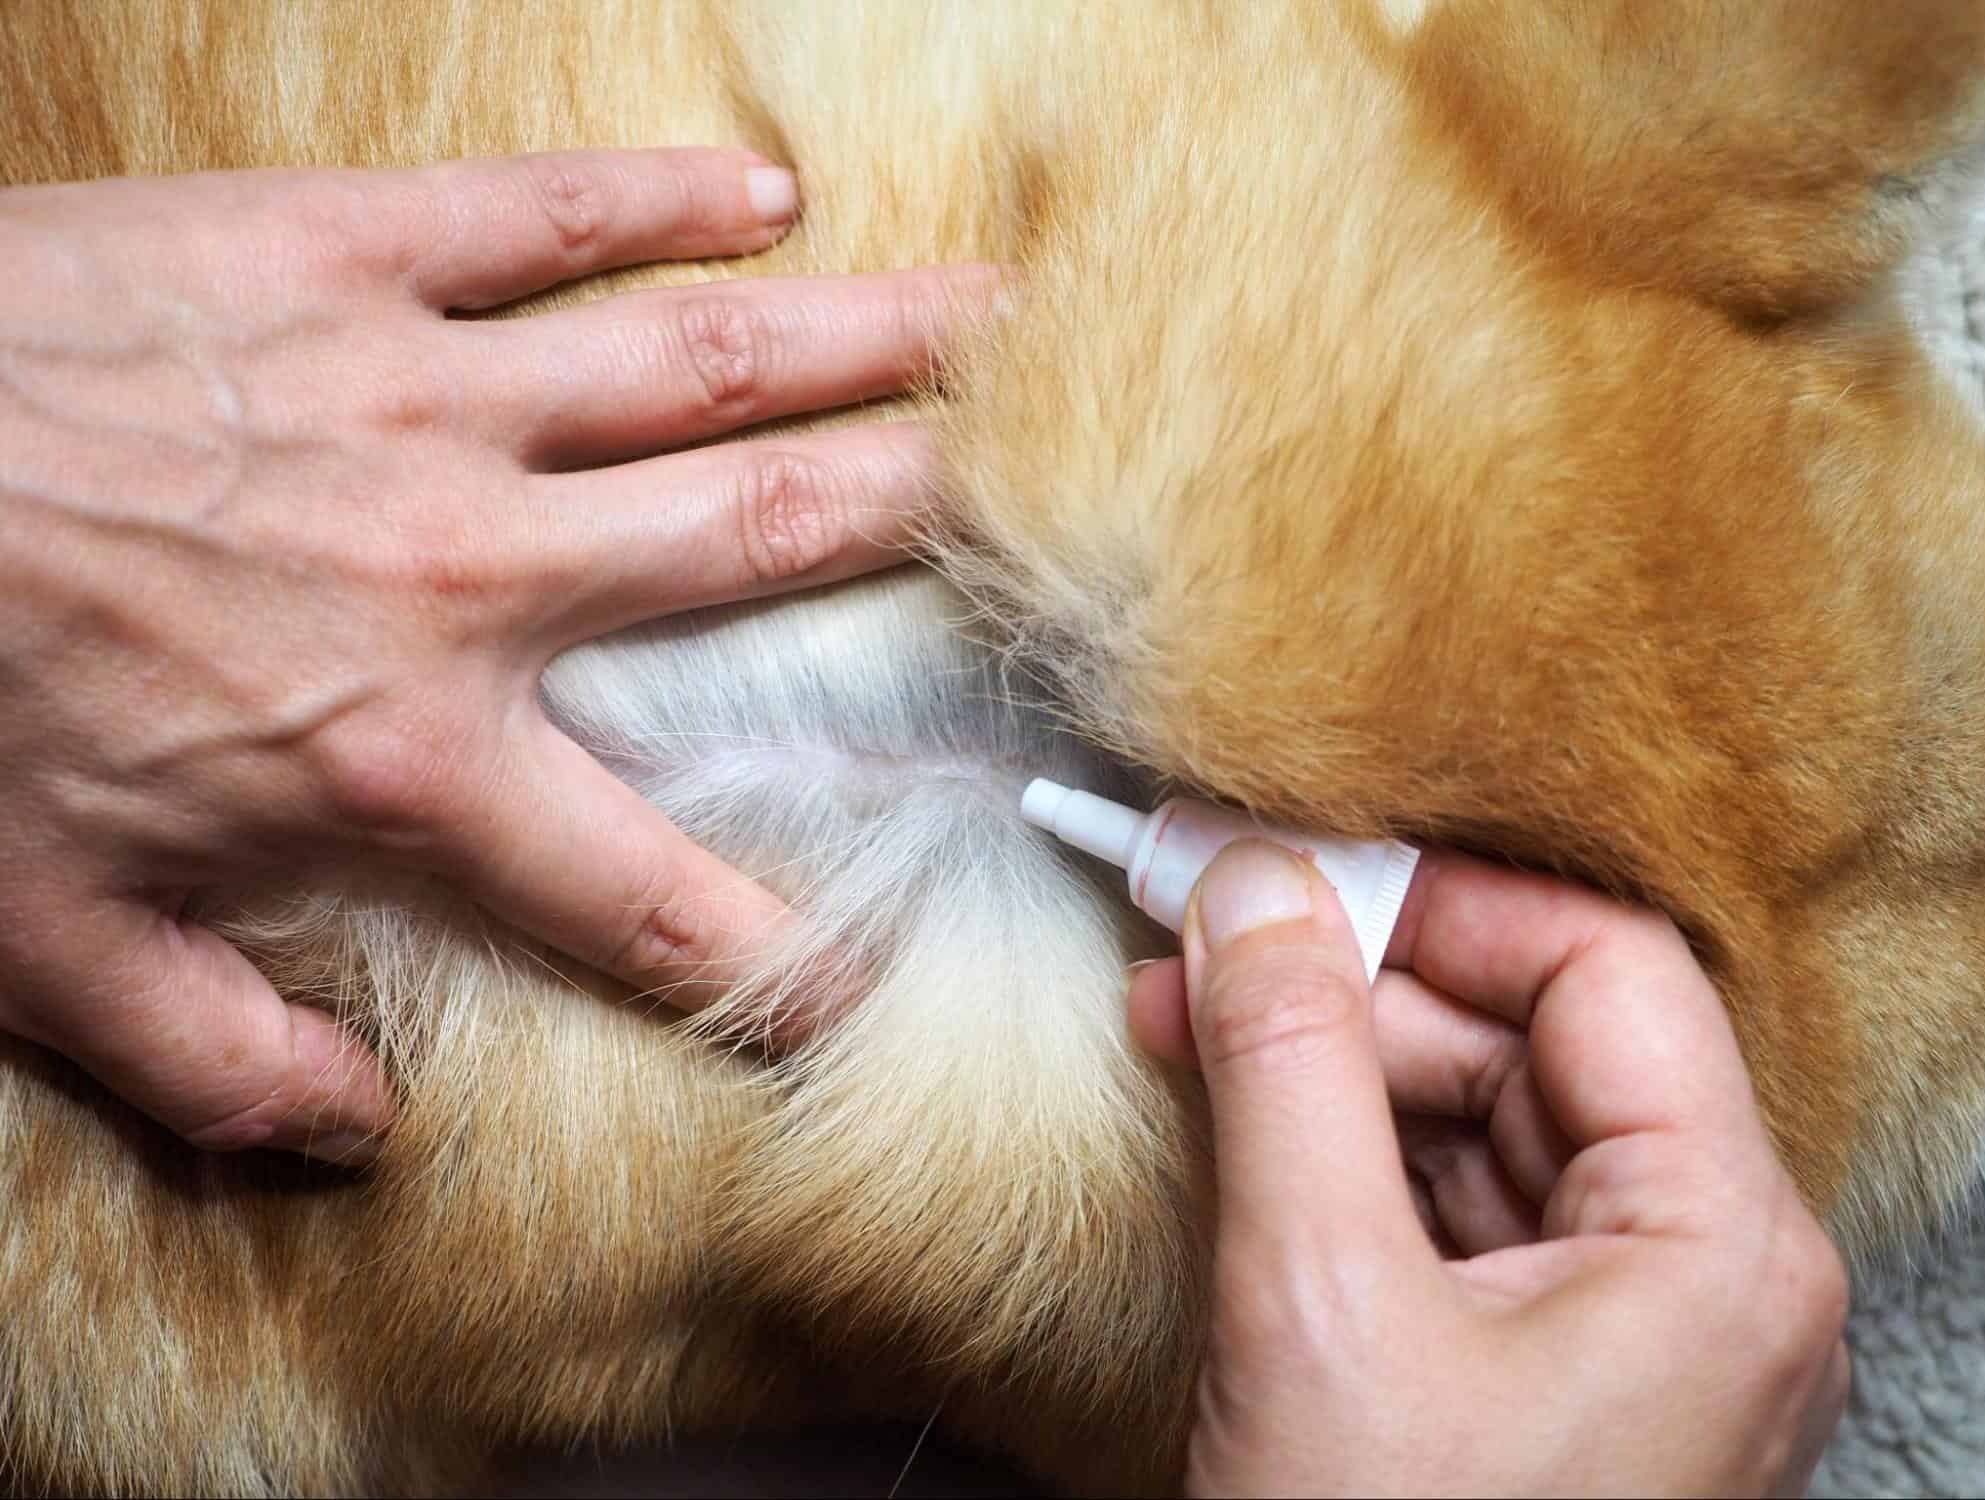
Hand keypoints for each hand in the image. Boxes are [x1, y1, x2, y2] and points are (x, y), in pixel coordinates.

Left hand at [0, 147, 994, 1162]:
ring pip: (697, 364)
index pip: (648, 896)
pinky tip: (764, 193)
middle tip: (1060, 507)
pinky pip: (534, 214)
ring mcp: (417, 398)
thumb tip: (358, 1130)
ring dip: (866, 344)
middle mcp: (466, 573)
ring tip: (998, 321)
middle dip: (932, 527)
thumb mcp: (46, 950)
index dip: (776, 964)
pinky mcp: (333, 257)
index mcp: (408, 757)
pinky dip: (661, 200)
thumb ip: (222, 1054)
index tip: (868, 985)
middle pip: (758, 548)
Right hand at [1128, 842, 1849, 1496]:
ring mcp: (1620, 1320)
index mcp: (1718, 1240)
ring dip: (1326, 1061)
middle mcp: (1699, 1266)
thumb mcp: (1318, 1297)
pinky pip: (1445, 1199)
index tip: (1287, 871)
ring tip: (1181, 1022)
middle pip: (1531, 1037)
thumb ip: (1288, 1063)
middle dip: (1351, 985)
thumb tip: (1251, 887)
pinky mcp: (1537, 1361)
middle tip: (1197, 941)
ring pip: (1477, 1113)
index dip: (1440, 903)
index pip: (1603, 971)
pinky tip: (1234, 1115)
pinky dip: (1336, 1147)